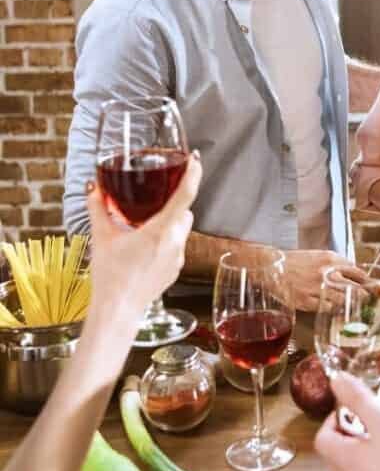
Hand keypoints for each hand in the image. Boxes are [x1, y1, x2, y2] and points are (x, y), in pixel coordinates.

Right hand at [86, 154, 201, 318]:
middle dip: (173, 203)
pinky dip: (166, 241)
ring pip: (181, 230)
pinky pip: (176, 247)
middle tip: (154, 201)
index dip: (193, 174)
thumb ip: (98, 207)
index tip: (195, 160)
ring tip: (145, 226)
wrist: (117, 310)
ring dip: (170, 223)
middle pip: (184, 211)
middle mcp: (175, 243)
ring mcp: (178, 258)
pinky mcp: (175, 270)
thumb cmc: (110, 276)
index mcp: (160, 230)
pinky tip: (146, 247)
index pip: (185, 195)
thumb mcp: (101, 236)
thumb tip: (93, 188)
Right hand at [268, 249, 358, 311]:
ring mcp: (317, 288)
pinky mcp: (307, 301)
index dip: (367, 281)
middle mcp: (326, 273)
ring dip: (349, 304)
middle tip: (367, 300)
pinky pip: (327, 309)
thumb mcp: (319, 256)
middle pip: (354, 288)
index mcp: (330, 259)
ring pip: (343, 300)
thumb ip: (336, 264)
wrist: (273, 266)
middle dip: (364, 295)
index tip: (373, 287)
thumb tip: (354, 273)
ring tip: (353, 307)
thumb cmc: (296, 262)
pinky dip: (333, 309)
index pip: (357, 272)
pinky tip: (334, 309)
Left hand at [315, 373, 379, 470]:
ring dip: (375, 445)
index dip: (335, 417)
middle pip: (341, 450)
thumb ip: (359, 400)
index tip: (356, 407)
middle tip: (379, 417)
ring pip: (361, 464)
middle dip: (357, 429)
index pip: (323, 436)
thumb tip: (336, 379)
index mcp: (343, 457)